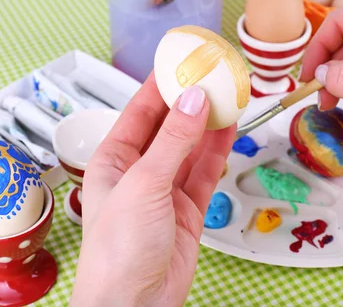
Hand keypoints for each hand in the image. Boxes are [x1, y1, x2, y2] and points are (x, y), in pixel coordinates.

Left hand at [70, 74, 234, 306]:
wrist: (135, 304)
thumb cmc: (118, 251)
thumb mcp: (145, 185)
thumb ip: (173, 141)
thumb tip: (193, 100)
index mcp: (114, 160)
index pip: (140, 111)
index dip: (161, 84)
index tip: (182, 60)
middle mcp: (139, 171)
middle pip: (169, 125)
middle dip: (190, 100)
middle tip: (213, 75)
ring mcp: (165, 189)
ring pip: (191, 146)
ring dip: (208, 123)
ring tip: (228, 95)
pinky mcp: (187, 208)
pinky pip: (205, 171)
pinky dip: (217, 150)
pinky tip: (228, 129)